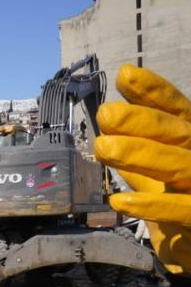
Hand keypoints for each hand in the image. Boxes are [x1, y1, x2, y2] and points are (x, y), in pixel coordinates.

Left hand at [95, 64, 190, 275]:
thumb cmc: (184, 209)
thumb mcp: (158, 181)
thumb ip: (138, 157)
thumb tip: (108, 130)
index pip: (176, 112)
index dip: (154, 93)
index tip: (125, 75)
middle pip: (177, 133)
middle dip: (142, 121)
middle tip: (106, 114)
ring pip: (178, 165)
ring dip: (140, 155)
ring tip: (104, 148)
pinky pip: (181, 211)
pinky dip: (151, 206)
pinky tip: (119, 202)